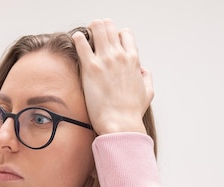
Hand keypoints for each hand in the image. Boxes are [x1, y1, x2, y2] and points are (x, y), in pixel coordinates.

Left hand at [72, 19, 153, 135]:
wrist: (120, 124)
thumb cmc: (131, 112)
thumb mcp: (148, 93)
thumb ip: (147, 78)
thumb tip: (142, 70)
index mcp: (133, 60)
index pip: (125, 33)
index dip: (116, 36)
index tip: (109, 44)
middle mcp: (120, 56)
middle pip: (110, 26)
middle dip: (101, 28)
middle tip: (94, 36)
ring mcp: (105, 60)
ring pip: (97, 27)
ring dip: (90, 29)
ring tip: (85, 37)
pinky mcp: (90, 68)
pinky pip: (81, 42)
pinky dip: (77, 39)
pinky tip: (76, 43)